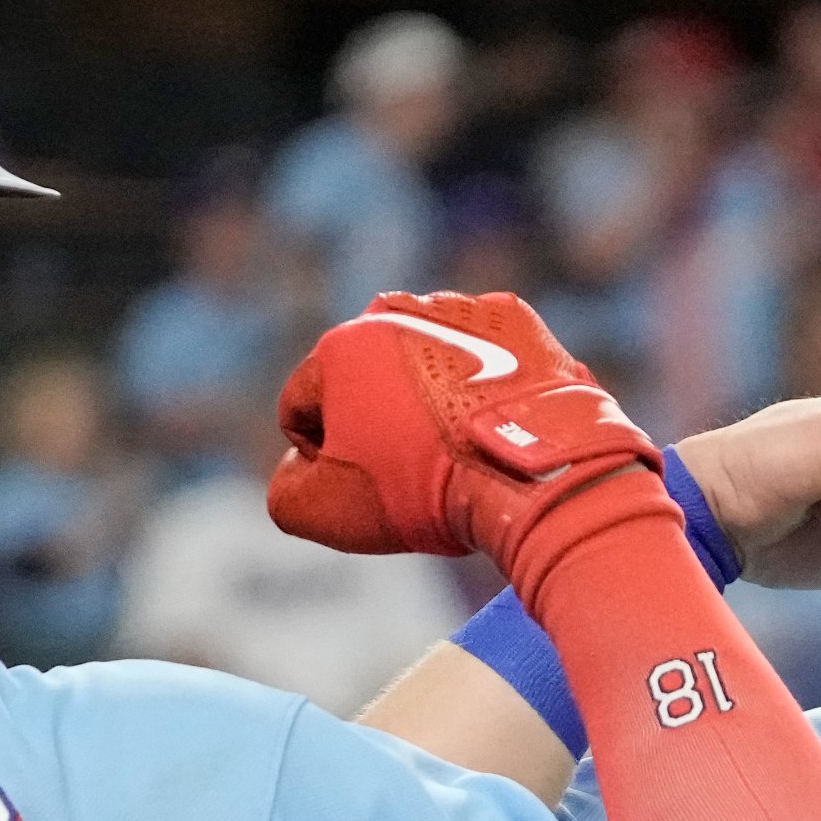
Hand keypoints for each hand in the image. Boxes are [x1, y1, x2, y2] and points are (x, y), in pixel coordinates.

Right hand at [269, 292, 662, 578]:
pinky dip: (485, 385)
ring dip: (431, 400)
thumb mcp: (324, 511)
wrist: (534, 473)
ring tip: (461, 447)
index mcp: (339, 346)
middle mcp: (395, 311)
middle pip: (365, 381)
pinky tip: (496, 423)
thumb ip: (287, 488)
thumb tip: (301, 467)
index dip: (322, 459)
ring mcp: (460, 309)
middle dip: (379, 423)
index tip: (368, 483)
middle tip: (417, 470)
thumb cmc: (423, 490)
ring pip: (425, 363)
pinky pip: (485, 356)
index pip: (303, 409)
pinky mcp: (518, 319)